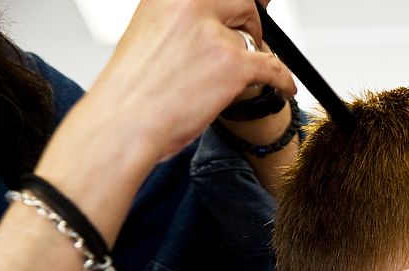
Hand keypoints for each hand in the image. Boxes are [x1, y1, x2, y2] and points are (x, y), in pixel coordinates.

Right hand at [81, 0, 296, 161]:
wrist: (122, 121)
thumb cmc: (130, 90)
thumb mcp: (149, 36)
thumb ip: (180, 24)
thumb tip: (208, 26)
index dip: (235, 4)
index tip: (248, 6)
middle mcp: (190, 4)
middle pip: (241, 2)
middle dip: (249, 21)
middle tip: (252, 34)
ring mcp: (214, 34)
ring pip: (253, 37)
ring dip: (253, 55)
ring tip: (245, 72)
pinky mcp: (232, 65)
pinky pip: (273, 66)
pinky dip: (283, 80)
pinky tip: (285, 86)